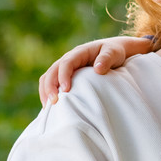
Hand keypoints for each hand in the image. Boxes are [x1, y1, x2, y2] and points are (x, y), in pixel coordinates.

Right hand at [38, 36, 152, 103]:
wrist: (114, 51)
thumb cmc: (115, 52)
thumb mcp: (114, 52)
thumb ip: (107, 58)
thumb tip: (97, 69)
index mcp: (79, 53)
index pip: (66, 63)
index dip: (63, 76)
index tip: (66, 90)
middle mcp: (69, 59)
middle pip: (52, 71)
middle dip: (49, 87)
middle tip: (53, 103)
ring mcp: (65, 68)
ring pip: (48, 77)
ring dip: (45, 92)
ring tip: (48, 109)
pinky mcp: (65, 76)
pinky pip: (51, 83)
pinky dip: (48, 94)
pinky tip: (51, 108)